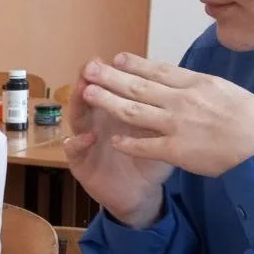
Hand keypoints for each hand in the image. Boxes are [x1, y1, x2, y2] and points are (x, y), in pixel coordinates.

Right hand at [63, 70, 173, 226]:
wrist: (138, 194)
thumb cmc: (151, 163)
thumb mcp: (162, 138)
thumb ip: (165, 118)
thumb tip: (180, 95)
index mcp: (118, 112)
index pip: (115, 89)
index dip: (115, 75)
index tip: (118, 59)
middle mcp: (98, 120)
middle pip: (92, 96)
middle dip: (92, 80)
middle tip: (92, 66)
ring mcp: (86, 139)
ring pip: (78, 117)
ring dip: (78, 104)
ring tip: (82, 91)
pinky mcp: (79, 162)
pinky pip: (73, 150)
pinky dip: (78, 143)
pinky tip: (86, 136)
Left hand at [82, 53, 253, 178]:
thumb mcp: (229, 92)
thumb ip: (205, 89)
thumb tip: (193, 85)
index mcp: (198, 84)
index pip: (159, 71)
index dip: (135, 64)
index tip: (117, 57)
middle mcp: (183, 100)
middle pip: (138, 86)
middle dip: (110, 77)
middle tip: (89, 68)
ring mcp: (178, 124)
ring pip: (134, 111)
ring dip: (108, 102)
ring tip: (88, 94)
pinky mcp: (177, 150)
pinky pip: (145, 145)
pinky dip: (127, 142)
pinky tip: (112, 140)